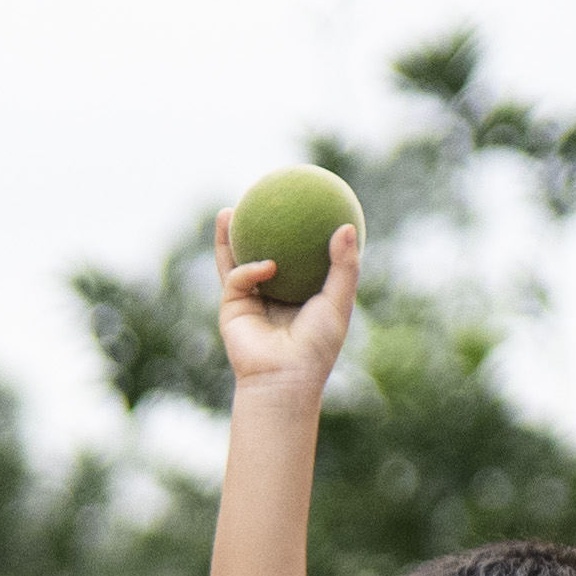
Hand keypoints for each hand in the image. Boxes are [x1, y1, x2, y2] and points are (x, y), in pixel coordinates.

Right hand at [211, 209, 362, 402]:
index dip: (296, 231)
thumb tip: (347, 225)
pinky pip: (237, 277)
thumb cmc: (317, 346)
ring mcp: (249, 299)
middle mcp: (272, 293)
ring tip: (228, 211)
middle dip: (255, 226)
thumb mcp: (338, 302)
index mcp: (297, 292)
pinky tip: (267, 265)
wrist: (284, 378)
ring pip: (236, 259)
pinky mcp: (232, 307)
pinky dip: (251, 269)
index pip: (296, 255)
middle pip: (260, 251)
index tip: (302, 204)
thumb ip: (344, 266)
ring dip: (229, 236)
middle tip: (259, 197)